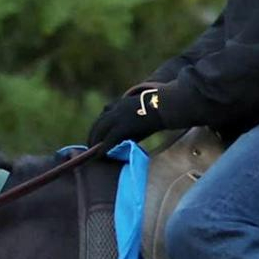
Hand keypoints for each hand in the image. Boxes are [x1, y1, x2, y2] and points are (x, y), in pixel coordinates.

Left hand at [86, 80, 207, 151]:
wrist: (167, 106)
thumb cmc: (162, 109)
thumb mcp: (145, 112)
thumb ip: (135, 119)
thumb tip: (132, 135)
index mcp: (123, 102)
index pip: (105, 112)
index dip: (100, 124)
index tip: (98, 133)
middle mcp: (117, 108)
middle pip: (99, 123)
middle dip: (93, 135)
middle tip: (90, 146)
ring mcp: (119, 117)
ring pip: (100, 131)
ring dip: (95, 143)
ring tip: (93, 154)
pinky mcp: (123, 126)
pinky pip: (109, 139)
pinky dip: (103, 148)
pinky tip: (100, 156)